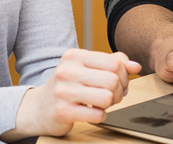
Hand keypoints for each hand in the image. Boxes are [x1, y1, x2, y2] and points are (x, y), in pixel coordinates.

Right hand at [14, 49, 141, 136]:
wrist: (37, 108)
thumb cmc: (66, 86)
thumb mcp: (85, 68)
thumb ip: (111, 63)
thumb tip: (135, 66)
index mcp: (74, 56)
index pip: (114, 62)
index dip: (124, 75)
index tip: (120, 83)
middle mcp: (67, 71)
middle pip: (113, 80)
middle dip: (119, 92)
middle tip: (112, 96)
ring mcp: (64, 91)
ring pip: (107, 97)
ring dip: (110, 104)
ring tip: (101, 104)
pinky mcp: (63, 111)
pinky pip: (98, 115)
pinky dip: (100, 116)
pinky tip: (91, 112)